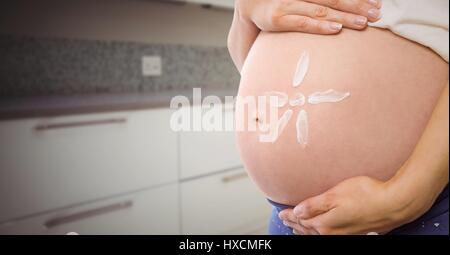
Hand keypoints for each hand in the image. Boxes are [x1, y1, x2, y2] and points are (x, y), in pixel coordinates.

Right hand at [236, 0, 381, 34]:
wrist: (250, 3)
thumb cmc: (281, 2)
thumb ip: (319, 2)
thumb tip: (341, 13)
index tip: (376, 2)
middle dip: (356, 6)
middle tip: (376, 14)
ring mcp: (289, 5)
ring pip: (321, 10)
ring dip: (344, 16)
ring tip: (363, 23)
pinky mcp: (279, 19)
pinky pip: (302, 22)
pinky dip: (320, 26)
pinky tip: (336, 29)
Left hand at [279, 176, 410, 234]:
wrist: (393, 205)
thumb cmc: (366, 195)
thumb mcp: (335, 195)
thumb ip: (314, 205)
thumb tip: (297, 211)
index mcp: (325, 223)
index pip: (301, 219)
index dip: (290, 215)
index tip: (282, 212)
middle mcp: (332, 232)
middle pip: (308, 228)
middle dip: (295, 223)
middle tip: (286, 219)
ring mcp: (343, 234)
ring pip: (317, 233)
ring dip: (305, 229)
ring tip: (298, 226)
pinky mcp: (352, 232)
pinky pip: (328, 234)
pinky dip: (318, 232)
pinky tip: (320, 229)